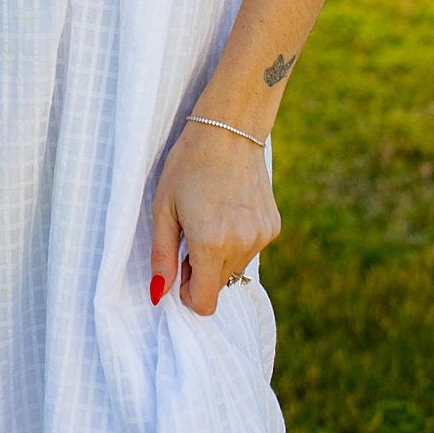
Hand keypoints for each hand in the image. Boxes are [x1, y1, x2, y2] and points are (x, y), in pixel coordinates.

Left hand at [150, 116, 280, 315]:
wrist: (229, 129)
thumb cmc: (188, 165)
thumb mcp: (164, 209)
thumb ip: (162, 256)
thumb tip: (160, 294)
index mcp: (211, 243)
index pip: (205, 303)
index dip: (188, 294)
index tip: (179, 268)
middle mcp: (242, 245)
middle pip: (219, 285)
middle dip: (201, 272)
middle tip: (189, 235)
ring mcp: (261, 236)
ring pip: (235, 268)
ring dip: (219, 256)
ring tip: (210, 217)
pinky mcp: (273, 226)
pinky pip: (250, 249)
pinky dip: (237, 240)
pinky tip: (229, 210)